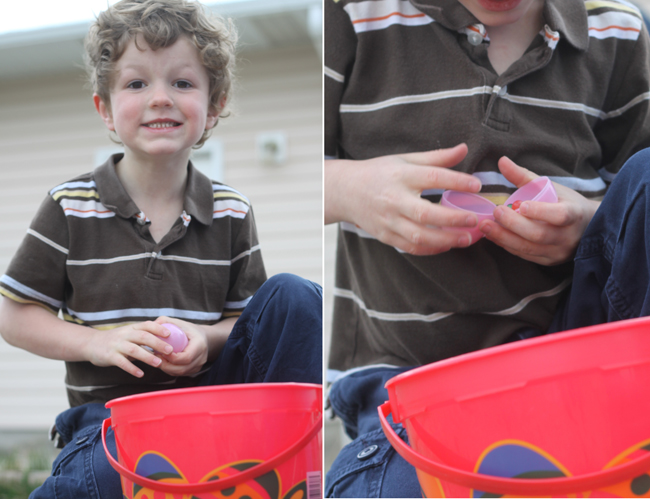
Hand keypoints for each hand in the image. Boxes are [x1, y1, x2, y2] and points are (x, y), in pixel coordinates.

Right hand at [83, 321, 173, 377]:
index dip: (158, 329)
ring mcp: (117, 345)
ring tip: (159, 363)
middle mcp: (125, 334)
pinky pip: (122, 363)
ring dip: (147, 357)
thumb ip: (143, 336)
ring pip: (134, 350)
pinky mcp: (110, 356)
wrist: (91, 344)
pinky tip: (141, 374)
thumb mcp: (129, 333)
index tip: (170, 334)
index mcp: (132, 328)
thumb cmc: (116, 340)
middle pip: (143, 337)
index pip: (147, 325)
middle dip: (158, 343)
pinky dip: (132, 368)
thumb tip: (164, 341)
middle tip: (170, 351)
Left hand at [153, 317, 209, 376]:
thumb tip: (154, 323)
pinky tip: (164, 362)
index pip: (186, 357)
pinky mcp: (194, 370)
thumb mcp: (180, 322)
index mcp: (200, 345)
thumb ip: (167, 321)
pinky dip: (170, 370)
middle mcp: (201, 357)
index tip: (160, 351)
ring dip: (167, 368)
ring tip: (158, 359)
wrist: (203, 338)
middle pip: (182, 368)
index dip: (171, 357)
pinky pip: (180, 373)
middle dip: (166, 365)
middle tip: (155, 357)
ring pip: (180, 373)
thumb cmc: (190, 330)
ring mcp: (199, 365)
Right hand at [325, 143, 482, 254]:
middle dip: (453, 219)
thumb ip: (436, 158)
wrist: (345, 191)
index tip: (476, 185)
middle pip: (426, 213)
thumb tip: (464, 149)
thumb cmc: (379, 172)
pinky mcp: (385, 235)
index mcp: (400, 175)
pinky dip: (430, 249)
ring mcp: (388, 220)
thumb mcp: (405, 159)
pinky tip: (446, 245)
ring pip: (419, 236)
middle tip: (475, 220)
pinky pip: (410, 247)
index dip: (456, 181)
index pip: (432, 177)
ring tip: (466, 238)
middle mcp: (393, 199)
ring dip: (446, 239)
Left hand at [479, 157, 599, 264]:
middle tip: (495, 212)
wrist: (586, 228)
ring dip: (503, 237)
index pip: (560, 215)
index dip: (540, 212)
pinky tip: (492, 235)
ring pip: (528, 248)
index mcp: (575, 214)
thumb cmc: (565, 202)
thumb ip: (525, 176)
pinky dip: (506, 244)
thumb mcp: (551, 187)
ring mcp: (558, 252)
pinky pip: (524, 255)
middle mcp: (568, 236)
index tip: (520, 205)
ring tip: (485, 226)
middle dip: (513, 224)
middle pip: (538, 234)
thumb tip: (501, 160)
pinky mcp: (548, 261)